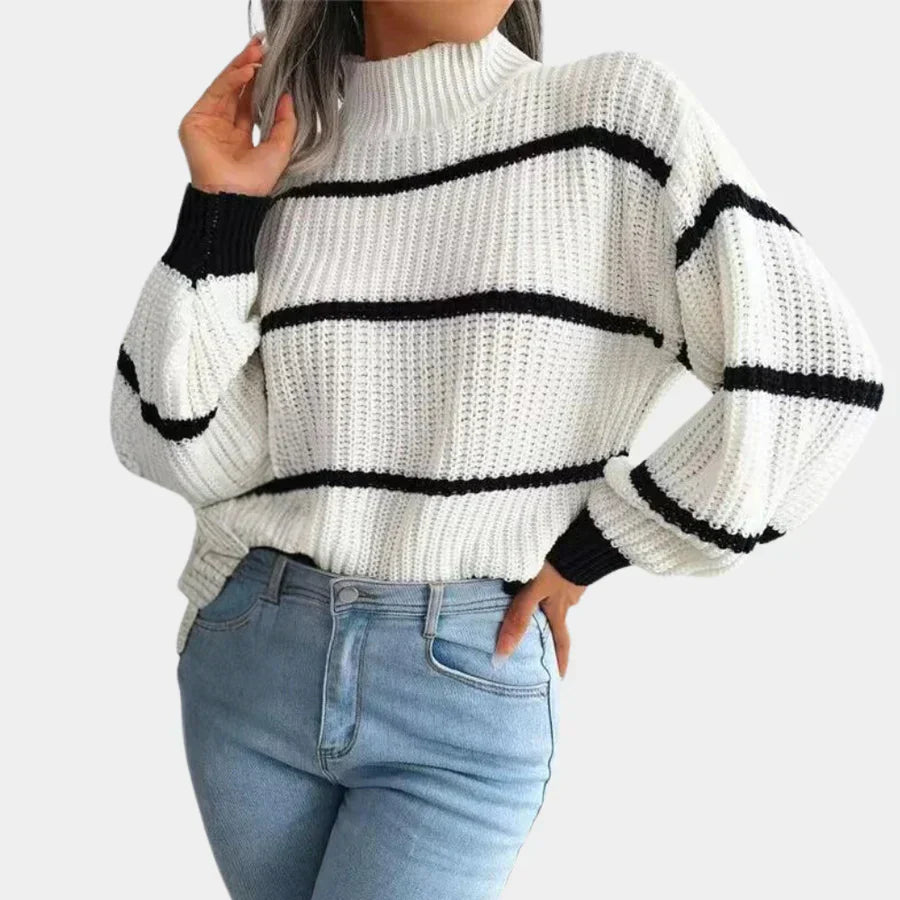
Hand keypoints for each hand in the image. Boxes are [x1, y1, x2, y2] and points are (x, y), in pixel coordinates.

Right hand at [178, 35, 297, 196]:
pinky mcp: (195, 121)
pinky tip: (248, 70)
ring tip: (257, 53)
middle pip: (235, 91)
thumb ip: (285, 123)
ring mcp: (207, 124)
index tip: (270, 62)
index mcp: (240, 138)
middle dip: (248, 67)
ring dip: (241, 68)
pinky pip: (216, 94)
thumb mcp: (280, 148)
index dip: (258, 82)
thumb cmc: (256, 182)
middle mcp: (222, 129)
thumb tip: (287, 97)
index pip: (249, 102)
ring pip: (225, 88)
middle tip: (261, 46)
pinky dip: (231, 80)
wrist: (235, 196)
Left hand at [493, 561, 585, 677]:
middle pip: (556, 620)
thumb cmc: (556, 566)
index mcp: (559, 610)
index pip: (560, 643)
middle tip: (539, 637)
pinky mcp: (568, 566)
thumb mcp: (533, 592)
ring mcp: (570, 582)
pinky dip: (548, 584)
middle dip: (549, 630)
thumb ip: (518, 618)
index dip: (559, 661)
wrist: (580, 537)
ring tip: (530, 598)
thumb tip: (503, 654)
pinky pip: (557, 581)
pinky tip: (538, 574)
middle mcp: (567, 600)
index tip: (560, 679)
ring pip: (555, 599)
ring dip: (546, 602)